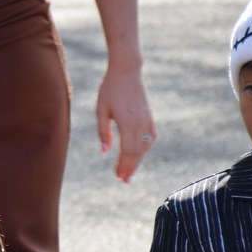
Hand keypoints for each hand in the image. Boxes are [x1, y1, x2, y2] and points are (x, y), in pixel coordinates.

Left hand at [96, 61, 155, 182]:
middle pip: (137, 152)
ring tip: (130, 172)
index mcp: (127, 122)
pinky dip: (145, 149)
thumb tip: (104, 151)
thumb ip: (103, 131)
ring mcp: (147, 120)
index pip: (127, 151)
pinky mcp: (150, 117)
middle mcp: (140, 123)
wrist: (127, 71)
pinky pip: (150, 138)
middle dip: (130, 167)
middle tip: (124, 180)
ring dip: (138, 161)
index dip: (123, 165)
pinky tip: (139, 156)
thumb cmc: (110, 89)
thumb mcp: (101, 109)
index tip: (118, 176)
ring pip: (145, 147)